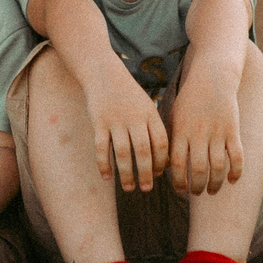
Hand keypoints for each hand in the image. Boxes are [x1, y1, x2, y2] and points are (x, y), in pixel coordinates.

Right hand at [85, 62, 173, 192]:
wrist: (103, 73)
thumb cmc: (129, 96)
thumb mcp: (146, 107)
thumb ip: (154, 130)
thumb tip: (164, 163)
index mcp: (150, 114)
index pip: (160, 143)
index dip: (162, 162)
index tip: (160, 175)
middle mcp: (134, 118)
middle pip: (143, 151)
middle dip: (146, 173)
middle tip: (146, 189)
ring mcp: (115, 120)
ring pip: (122, 153)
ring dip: (126, 174)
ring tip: (129, 188)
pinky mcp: (98, 122)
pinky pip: (101, 148)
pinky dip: (104, 165)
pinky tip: (106, 178)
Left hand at [168, 76, 244, 196]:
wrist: (212, 77)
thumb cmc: (189, 101)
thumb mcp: (174, 117)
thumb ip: (170, 140)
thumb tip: (164, 168)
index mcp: (181, 131)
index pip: (177, 164)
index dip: (179, 182)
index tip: (180, 190)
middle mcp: (199, 134)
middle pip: (198, 169)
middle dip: (197, 187)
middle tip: (197, 193)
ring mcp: (217, 132)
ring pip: (217, 167)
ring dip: (215, 184)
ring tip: (211, 191)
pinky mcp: (233, 131)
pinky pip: (237, 157)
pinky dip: (235, 172)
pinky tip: (231, 180)